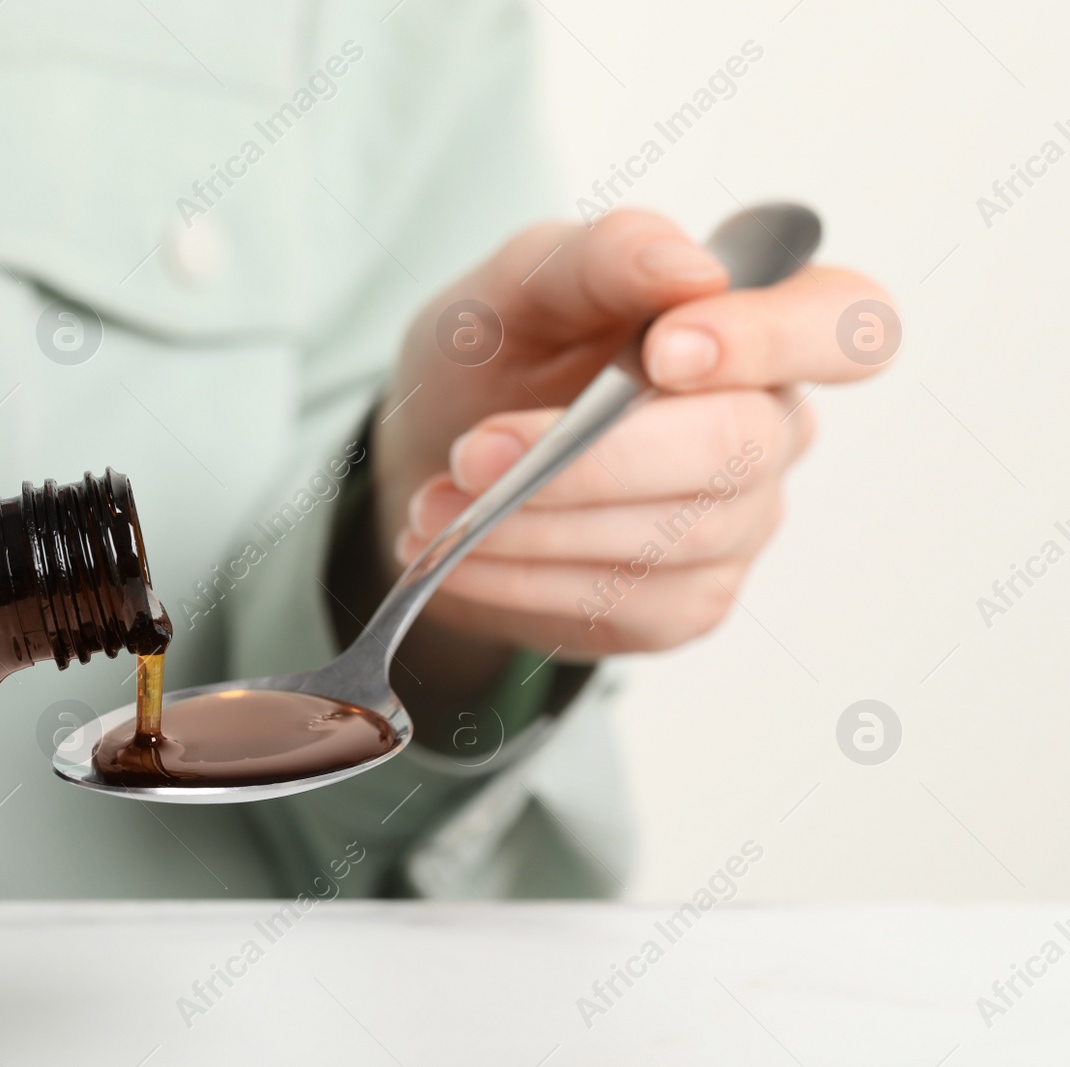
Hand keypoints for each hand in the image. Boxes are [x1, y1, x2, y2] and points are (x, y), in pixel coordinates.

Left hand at [371, 208, 892, 668]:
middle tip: (475, 452)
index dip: (773, 339)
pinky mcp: (684, 604)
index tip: (664, 351)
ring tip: (434, 508)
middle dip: (593, 456)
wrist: (435, 461)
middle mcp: (770, 427)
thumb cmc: (502, 354)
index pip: (848, 323)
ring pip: (674, 536)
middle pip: (738, 447)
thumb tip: (690, 268)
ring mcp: (737, 525)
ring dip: (536, 525)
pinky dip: (522, 579)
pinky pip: (623, 602)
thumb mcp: (518, 284)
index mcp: (757, 322)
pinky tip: (457, 555)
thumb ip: (597, 257)